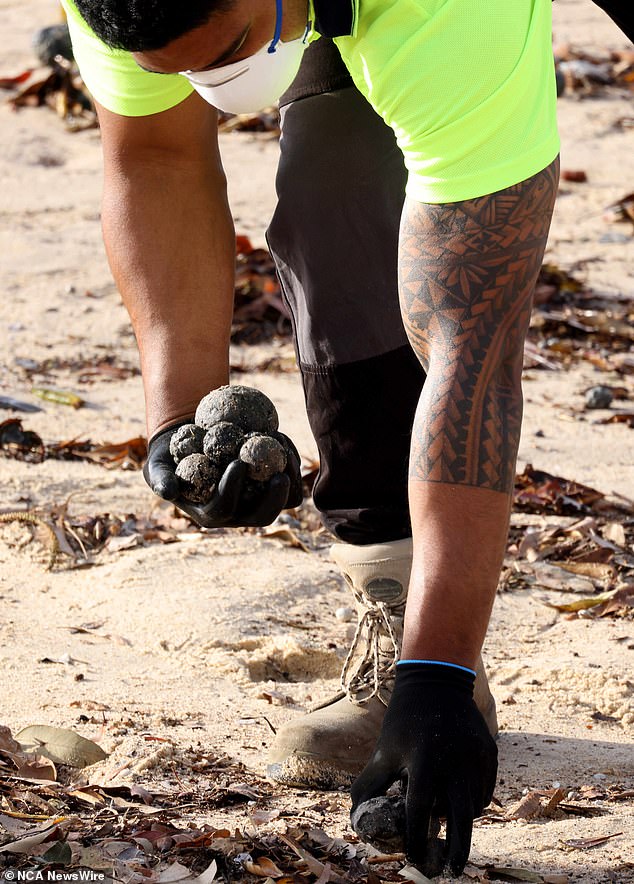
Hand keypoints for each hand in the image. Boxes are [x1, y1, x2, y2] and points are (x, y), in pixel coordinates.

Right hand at [143, 422, 302, 527]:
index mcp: (210, 513)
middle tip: (280, 474)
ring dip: (291, 477)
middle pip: (263, 516)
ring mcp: (258, 499)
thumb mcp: (157, 465)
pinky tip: (282, 437)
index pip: (224, 509)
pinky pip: (291, 478)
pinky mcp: (271, 483)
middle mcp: (238, 512)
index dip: (231, 489)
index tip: (237, 462)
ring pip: (285, 500)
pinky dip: (289, 458)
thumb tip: (168, 492)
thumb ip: (159, 479)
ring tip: (283, 446)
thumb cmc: (170, 455)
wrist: (191, 442)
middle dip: (275, 498)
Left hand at [350, 662, 496, 876]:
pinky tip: (458, 798)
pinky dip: (473, 801)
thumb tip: (358, 818)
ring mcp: (476, 757)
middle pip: (460, 819)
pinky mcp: (490, 753)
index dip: (416, 839)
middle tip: (449, 871)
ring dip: (461, 820)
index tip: (414, 858)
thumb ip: (369, 785)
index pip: (420, 812)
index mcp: (424, 761)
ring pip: (474, 806)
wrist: (436, 682)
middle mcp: (455, 761)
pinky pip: (484, 790)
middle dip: (456, 850)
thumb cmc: (404, 720)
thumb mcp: (383, 750)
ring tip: (446, 819)